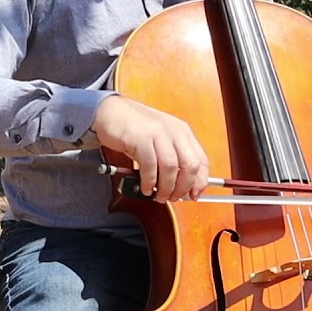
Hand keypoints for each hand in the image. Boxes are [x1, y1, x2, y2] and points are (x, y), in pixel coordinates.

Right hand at [92, 95, 208, 202]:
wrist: (110, 112)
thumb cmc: (134, 128)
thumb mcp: (160, 139)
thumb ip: (172, 157)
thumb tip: (182, 184)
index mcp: (182, 132)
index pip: (201, 160)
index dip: (200, 182)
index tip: (194, 195)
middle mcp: (174, 131)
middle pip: (190, 165)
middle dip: (183, 188)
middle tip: (174, 197)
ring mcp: (158, 133)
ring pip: (171, 168)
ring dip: (166, 188)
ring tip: (158, 195)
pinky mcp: (141, 138)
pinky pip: (150, 166)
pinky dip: (149, 182)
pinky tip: (145, 187)